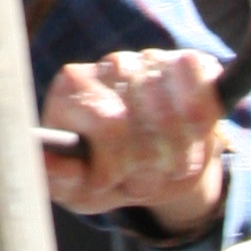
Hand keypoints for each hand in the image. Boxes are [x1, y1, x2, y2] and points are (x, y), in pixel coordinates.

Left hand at [44, 48, 225, 231]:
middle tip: (143, 177)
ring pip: (185, 113)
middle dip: (153, 166)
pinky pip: (201, 79)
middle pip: (151, 124)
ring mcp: (149, 60)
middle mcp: (110, 66)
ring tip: (165, 164)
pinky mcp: (185, 62)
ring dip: (183, 154)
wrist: (154, 167)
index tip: (112, 179)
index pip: (109, 123)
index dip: (117, 163)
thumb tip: (45, 160)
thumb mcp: (82, 189)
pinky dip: (205, 117)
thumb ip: (60, 179)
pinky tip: (192, 135)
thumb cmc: (108, 175)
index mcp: (71, 90)